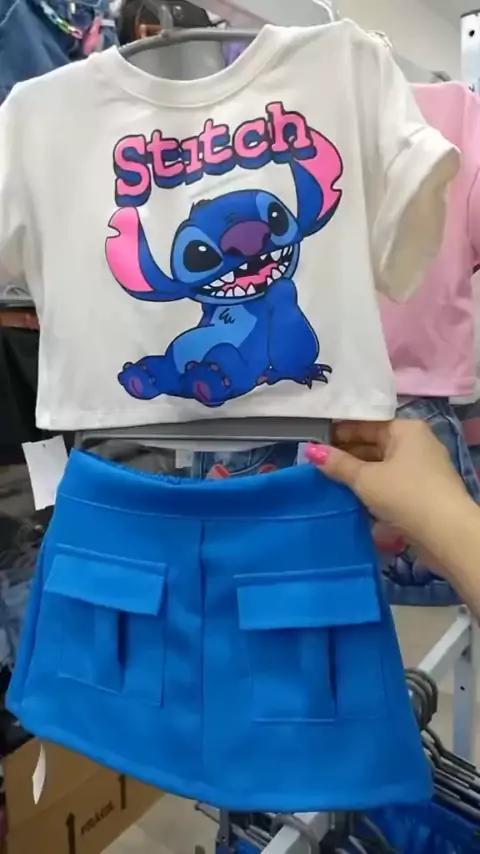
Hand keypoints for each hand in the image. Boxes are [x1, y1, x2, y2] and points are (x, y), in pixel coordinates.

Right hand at [305, 420, 471, 556]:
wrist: (446, 533)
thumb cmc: (405, 495)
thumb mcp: (365, 479)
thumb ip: (338, 464)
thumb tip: (311, 451)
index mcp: (406, 429)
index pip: (366, 423)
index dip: (339, 431)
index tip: (314, 439)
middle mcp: (416, 444)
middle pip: (374, 444)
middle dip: (346, 454)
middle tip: (315, 462)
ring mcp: (421, 469)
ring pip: (381, 465)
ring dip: (356, 473)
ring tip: (325, 479)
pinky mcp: (421, 492)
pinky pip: (389, 483)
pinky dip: (370, 487)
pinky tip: (348, 495)